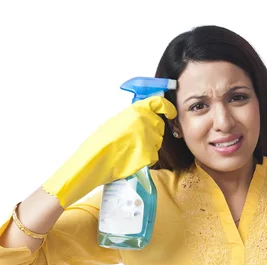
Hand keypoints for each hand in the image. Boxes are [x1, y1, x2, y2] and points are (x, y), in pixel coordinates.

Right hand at [42, 96, 176, 207]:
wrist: (95, 159)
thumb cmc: (101, 141)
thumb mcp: (117, 121)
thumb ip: (134, 117)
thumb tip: (146, 116)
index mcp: (137, 110)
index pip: (159, 103)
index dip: (167, 107)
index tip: (171, 112)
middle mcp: (146, 122)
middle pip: (159, 125)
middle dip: (152, 131)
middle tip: (137, 138)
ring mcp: (149, 138)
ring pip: (157, 141)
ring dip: (149, 144)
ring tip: (130, 149)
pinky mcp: (149, 154)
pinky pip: (153, 155)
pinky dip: (145, 157)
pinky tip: (132, 158)